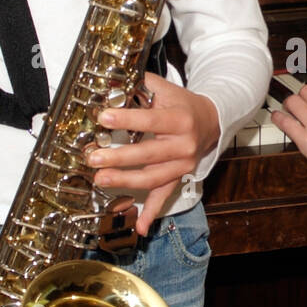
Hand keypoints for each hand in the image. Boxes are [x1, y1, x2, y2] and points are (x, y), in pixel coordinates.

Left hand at [85, 74, 220, 236]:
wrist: (212, 122)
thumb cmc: (183, 105)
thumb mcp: (167, 89)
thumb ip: (142, 83)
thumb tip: (113, 78)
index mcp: (181, 120)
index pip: (152, 120)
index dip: (128, 118)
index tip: (104, 117)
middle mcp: (184, 146)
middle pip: (149, 154)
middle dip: (119, 157)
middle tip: (94, 157)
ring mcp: (182, 165)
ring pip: (153, 178)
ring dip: (126, 182)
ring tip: (101, 179)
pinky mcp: (179, 178)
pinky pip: (165, 196)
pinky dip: (152, 213)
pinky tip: (139, 227)